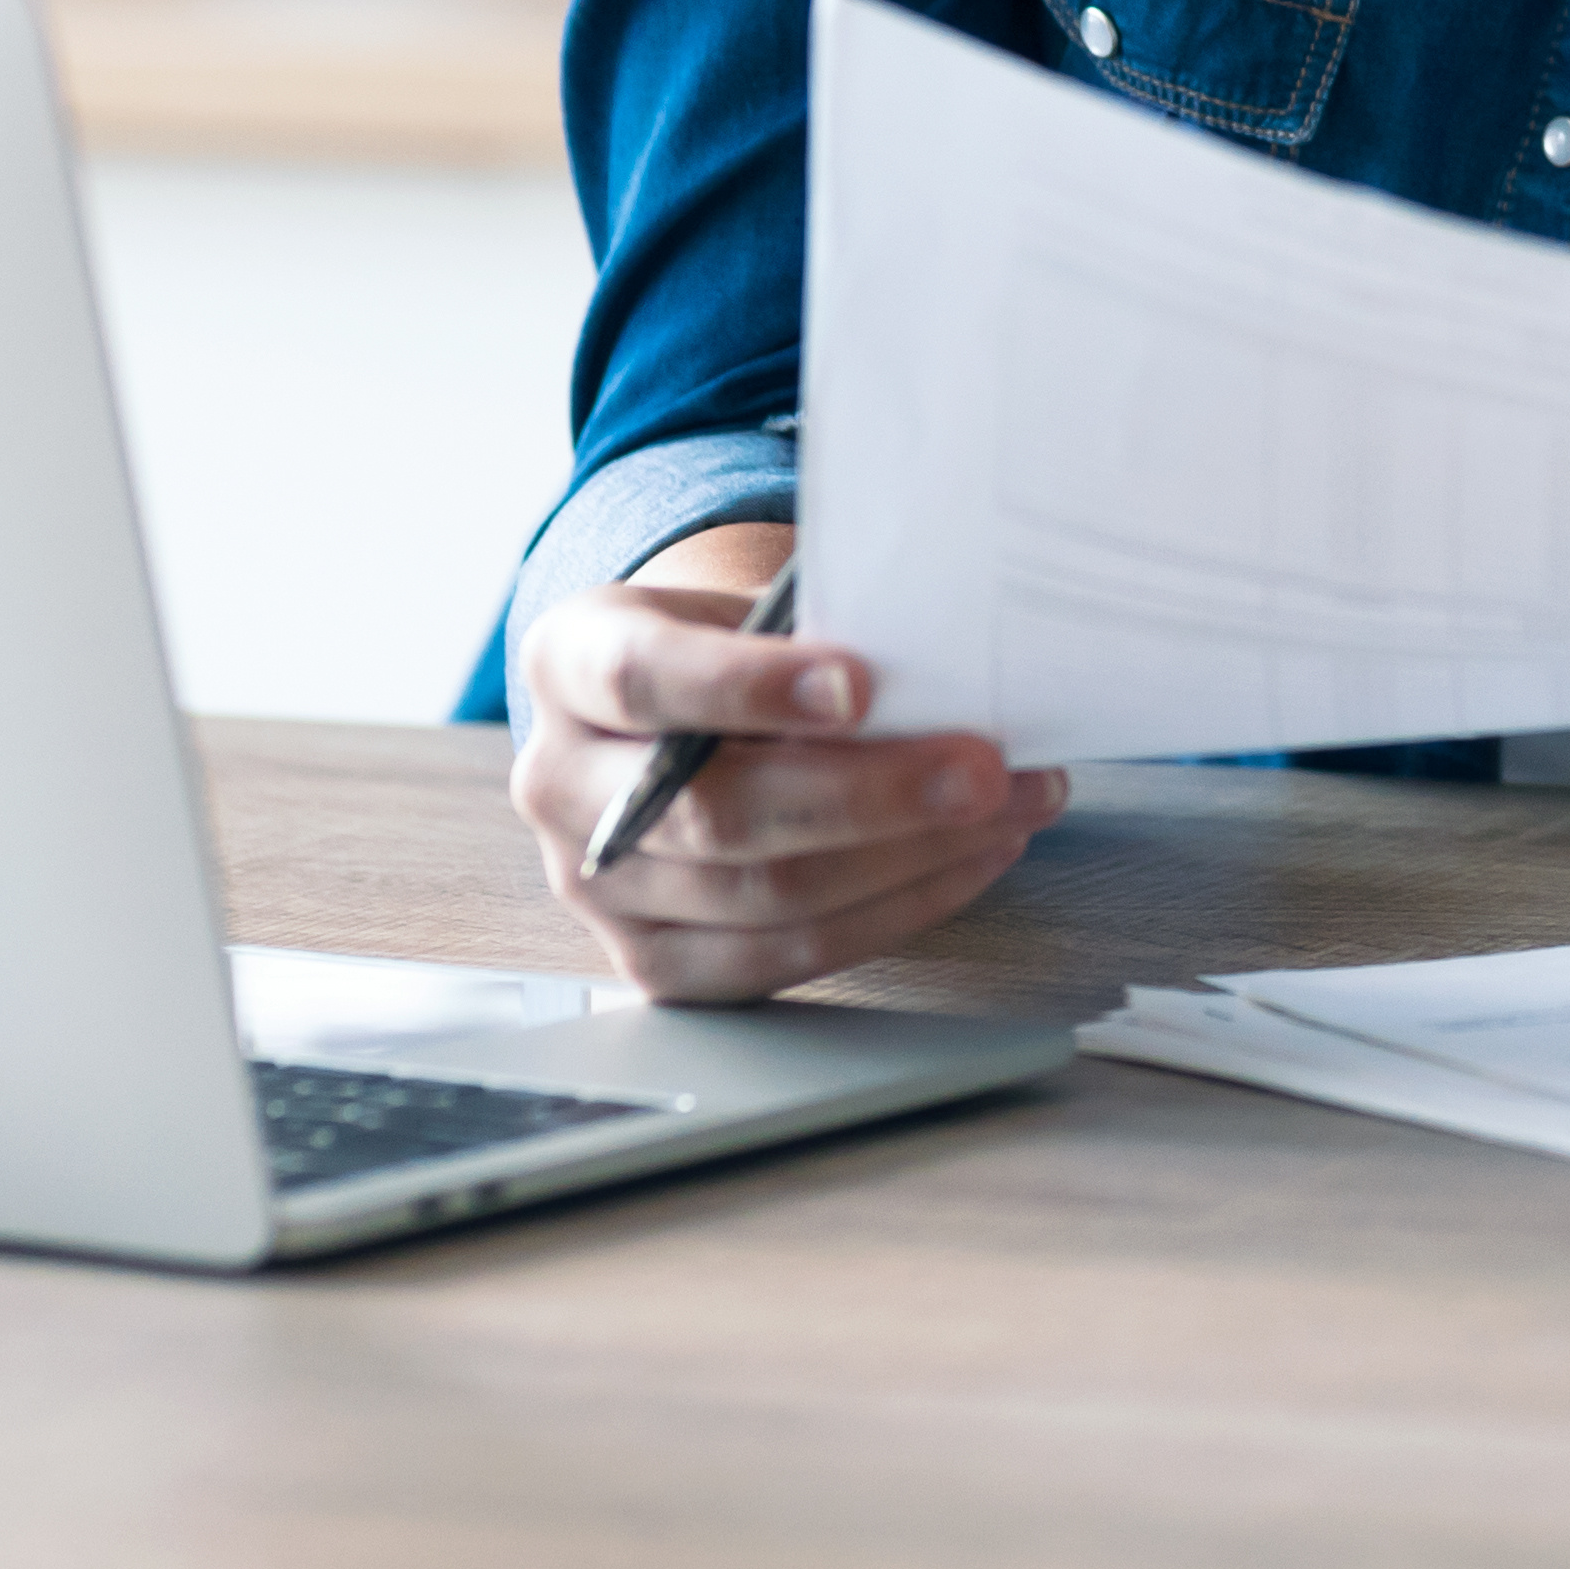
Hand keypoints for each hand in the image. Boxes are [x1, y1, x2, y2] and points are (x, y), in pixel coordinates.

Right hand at [508, 546, 1065, 1002]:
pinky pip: (786, 955)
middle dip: (871, 795)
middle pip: (715, 814)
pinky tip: (968, 860)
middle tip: (983, 770)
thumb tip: (945, 665)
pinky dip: (897, 909)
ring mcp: (598, 888)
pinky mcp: (654, 961)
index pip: (643, 680)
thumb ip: (810, 632)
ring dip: (912, 856)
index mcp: (568, 663)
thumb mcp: (740, 607)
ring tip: (1009, 806)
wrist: (673, 720)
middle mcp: (560, 784)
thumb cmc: (725, 647)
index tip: (858, 685)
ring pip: (764, 896)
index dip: (750, 686)